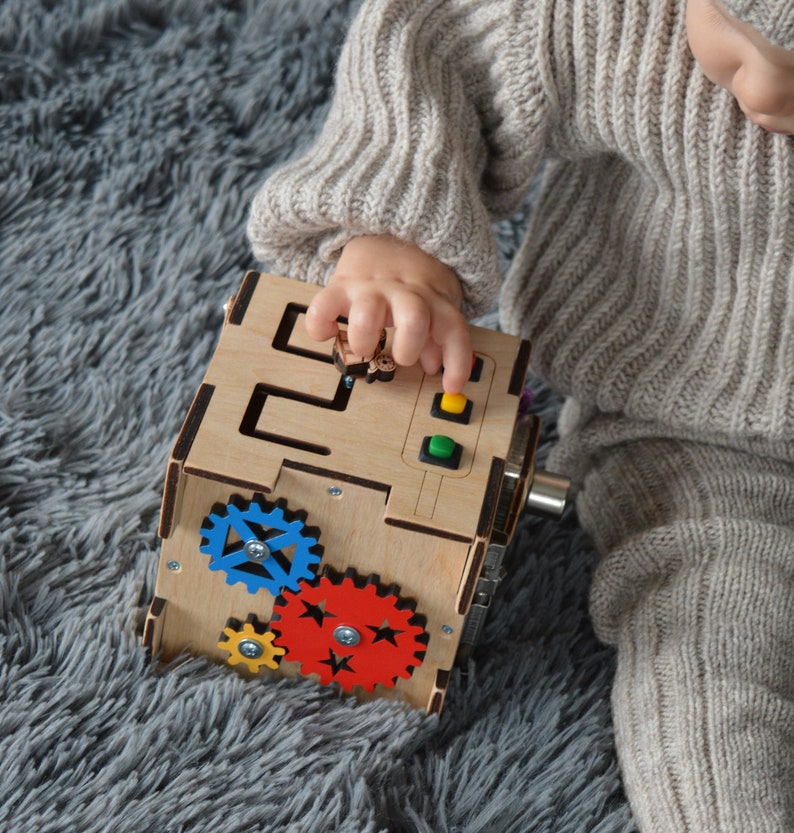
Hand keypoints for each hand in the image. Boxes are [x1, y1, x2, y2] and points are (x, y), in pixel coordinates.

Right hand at [305, 235, 471, 392]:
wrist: (388, 230)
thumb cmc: (414, 277)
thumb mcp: (437, 301)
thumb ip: (438, 335)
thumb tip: (433, 365)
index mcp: (433, 299)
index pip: (453, 329)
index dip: (457, 361)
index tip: (452, 386)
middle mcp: (404, 293)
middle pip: (413, 320)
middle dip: (407, 349)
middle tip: (400, 357)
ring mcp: (372, 288)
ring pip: (367, 315)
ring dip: (364, 341)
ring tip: (363, 347)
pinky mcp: (341, 284)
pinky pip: (323, 305)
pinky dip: (320, 325)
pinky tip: (327, 333)